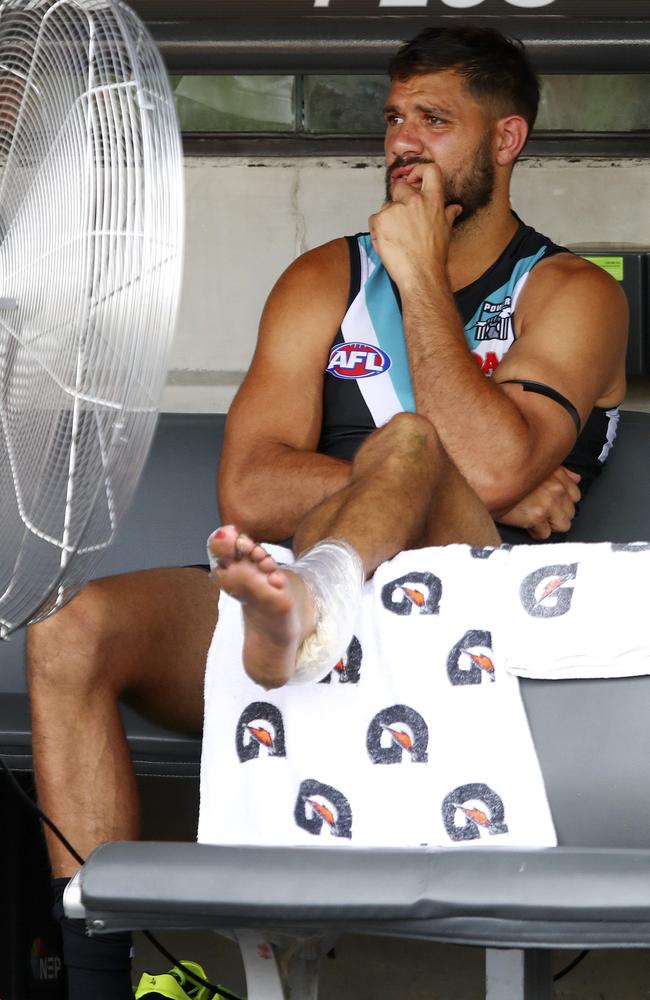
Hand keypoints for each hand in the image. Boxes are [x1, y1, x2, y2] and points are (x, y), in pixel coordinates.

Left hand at [368, 162, 461, 289]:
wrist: (420, 274)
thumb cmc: (433, 256)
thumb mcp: (445, 231)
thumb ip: (447, 214)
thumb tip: (455, 208)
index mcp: (433, 200)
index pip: (430, 170)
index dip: (419, 170)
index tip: (413, 178)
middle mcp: (414, 200)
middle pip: (399, 187)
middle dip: (398, 201)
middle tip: (401, 220)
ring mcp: (396, 209)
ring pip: (386, 207)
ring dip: (387, 219)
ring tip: (396, 238)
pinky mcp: (380, 220)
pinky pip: (374, 219)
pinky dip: (377, 230)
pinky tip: (387, 243)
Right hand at [497, 466, 581, 539]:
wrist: (482, 485)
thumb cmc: (505, 477)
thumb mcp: (534, 467)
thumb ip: (558, 473)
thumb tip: (576, 478)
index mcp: (556, 474)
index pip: (575, 494)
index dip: (561, 502)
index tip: (549, 502)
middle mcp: (555, 487)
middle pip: (570, 512)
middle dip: (555, 514)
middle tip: (537, 510)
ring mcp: (548, 502)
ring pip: (563, 525)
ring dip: (548, 524)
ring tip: (532, 517)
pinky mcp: (537, 516)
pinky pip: (545, 533)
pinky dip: (534, 531)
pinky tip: (524, 522)